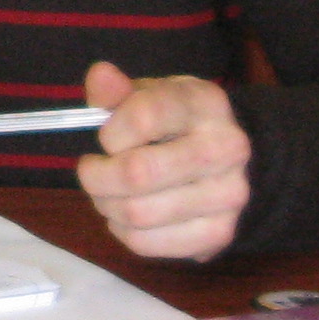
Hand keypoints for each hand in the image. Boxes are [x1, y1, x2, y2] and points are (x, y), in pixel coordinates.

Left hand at [74, 62, 249, 260]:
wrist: (226, 160)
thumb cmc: (176, 123)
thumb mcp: (150, 95)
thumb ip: (118, 90)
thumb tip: (100, 76)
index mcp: (206, 104)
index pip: (144, 117)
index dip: (110, 132)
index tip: (107, 137)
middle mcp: (226, 149)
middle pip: (137, 173)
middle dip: (97, 176)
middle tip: (91, 171)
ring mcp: (227, 195)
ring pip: (137, 212)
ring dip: (106, 204)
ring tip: (106, 193)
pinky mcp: (218, 234)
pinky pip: (146, 243)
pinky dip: (122, 231)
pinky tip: (126, 215)